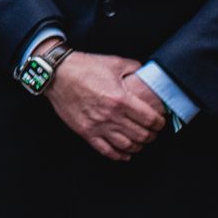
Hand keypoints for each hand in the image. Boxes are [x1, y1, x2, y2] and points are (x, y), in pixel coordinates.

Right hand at [47, 52, 167, 160]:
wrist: (57, 74)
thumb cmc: (85, 67)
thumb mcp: (114, 62)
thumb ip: (134, 68)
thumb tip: (145, 73)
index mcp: (121, 99)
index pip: (150, 119)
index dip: (160, 123)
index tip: (160, 122)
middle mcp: (111, 115)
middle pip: (141, 135)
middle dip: (151, 135)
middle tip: (153, 132)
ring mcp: (98, 126)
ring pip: (126, 146)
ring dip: (138, 146)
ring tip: (141, 142)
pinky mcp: (86, 132)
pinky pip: (106, 150)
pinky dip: (119, 155)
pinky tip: (125, 154)